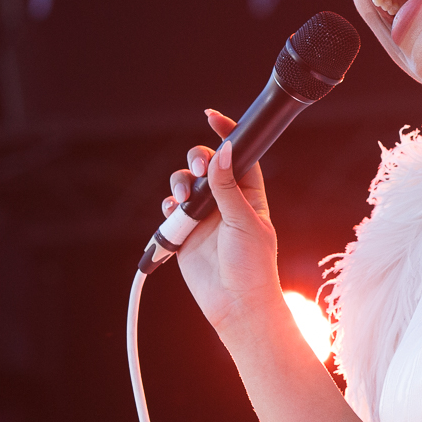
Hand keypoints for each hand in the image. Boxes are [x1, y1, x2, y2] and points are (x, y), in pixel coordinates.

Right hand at [166, 109, 284, 331]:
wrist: (236, 304)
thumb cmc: (253, 265)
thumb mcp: (244, 221)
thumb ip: (228, 187)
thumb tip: (222, 152)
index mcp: (248, 194)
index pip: (238, 155)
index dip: (227, 134)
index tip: (212, 117)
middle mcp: (224, 201)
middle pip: (206, 164)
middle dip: (198, 159)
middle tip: (200, 170)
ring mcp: (203, 216)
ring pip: (184, 184)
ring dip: (179, 183)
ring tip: (182, 198)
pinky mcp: (184, 233)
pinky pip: (170, 210)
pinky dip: (169, 206)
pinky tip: (174, 213)